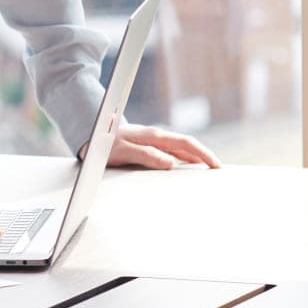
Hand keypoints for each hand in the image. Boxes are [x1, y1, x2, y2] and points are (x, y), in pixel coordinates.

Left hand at [105, 123, 220, 169]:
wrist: (89, 137)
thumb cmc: (103, 146)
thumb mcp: (123, 153)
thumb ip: (146, 156)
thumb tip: (170, 163)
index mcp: (153, 136)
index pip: (185, 143)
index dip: (203, 153)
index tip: (216, 165)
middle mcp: (155, 137)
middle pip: (187, 145)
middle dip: (204, 156)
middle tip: (218, 169)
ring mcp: (152, 141)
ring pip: (180, 148)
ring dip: (195, 157)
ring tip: (207, 170)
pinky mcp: (148, 146)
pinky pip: (171, 151)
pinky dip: (183, 159)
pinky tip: (186, 167)